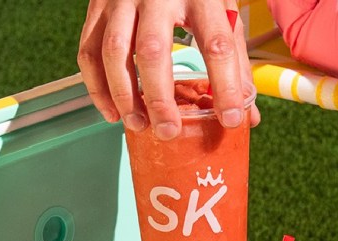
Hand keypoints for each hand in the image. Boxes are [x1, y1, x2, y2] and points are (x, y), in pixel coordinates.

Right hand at [78, 0, 260, 139]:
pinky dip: (97, 86)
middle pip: (154, 52)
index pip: (216, 45)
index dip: (226, 86)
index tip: (230, 119)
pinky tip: (112, 111)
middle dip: (160, 99)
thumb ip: (235, 62)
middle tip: (168, 131)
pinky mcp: (98, 6)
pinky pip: (89, 49)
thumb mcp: (222, 13)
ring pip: (114, 51)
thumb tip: (248, 116)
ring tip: (138, 125)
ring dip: (123, 95)